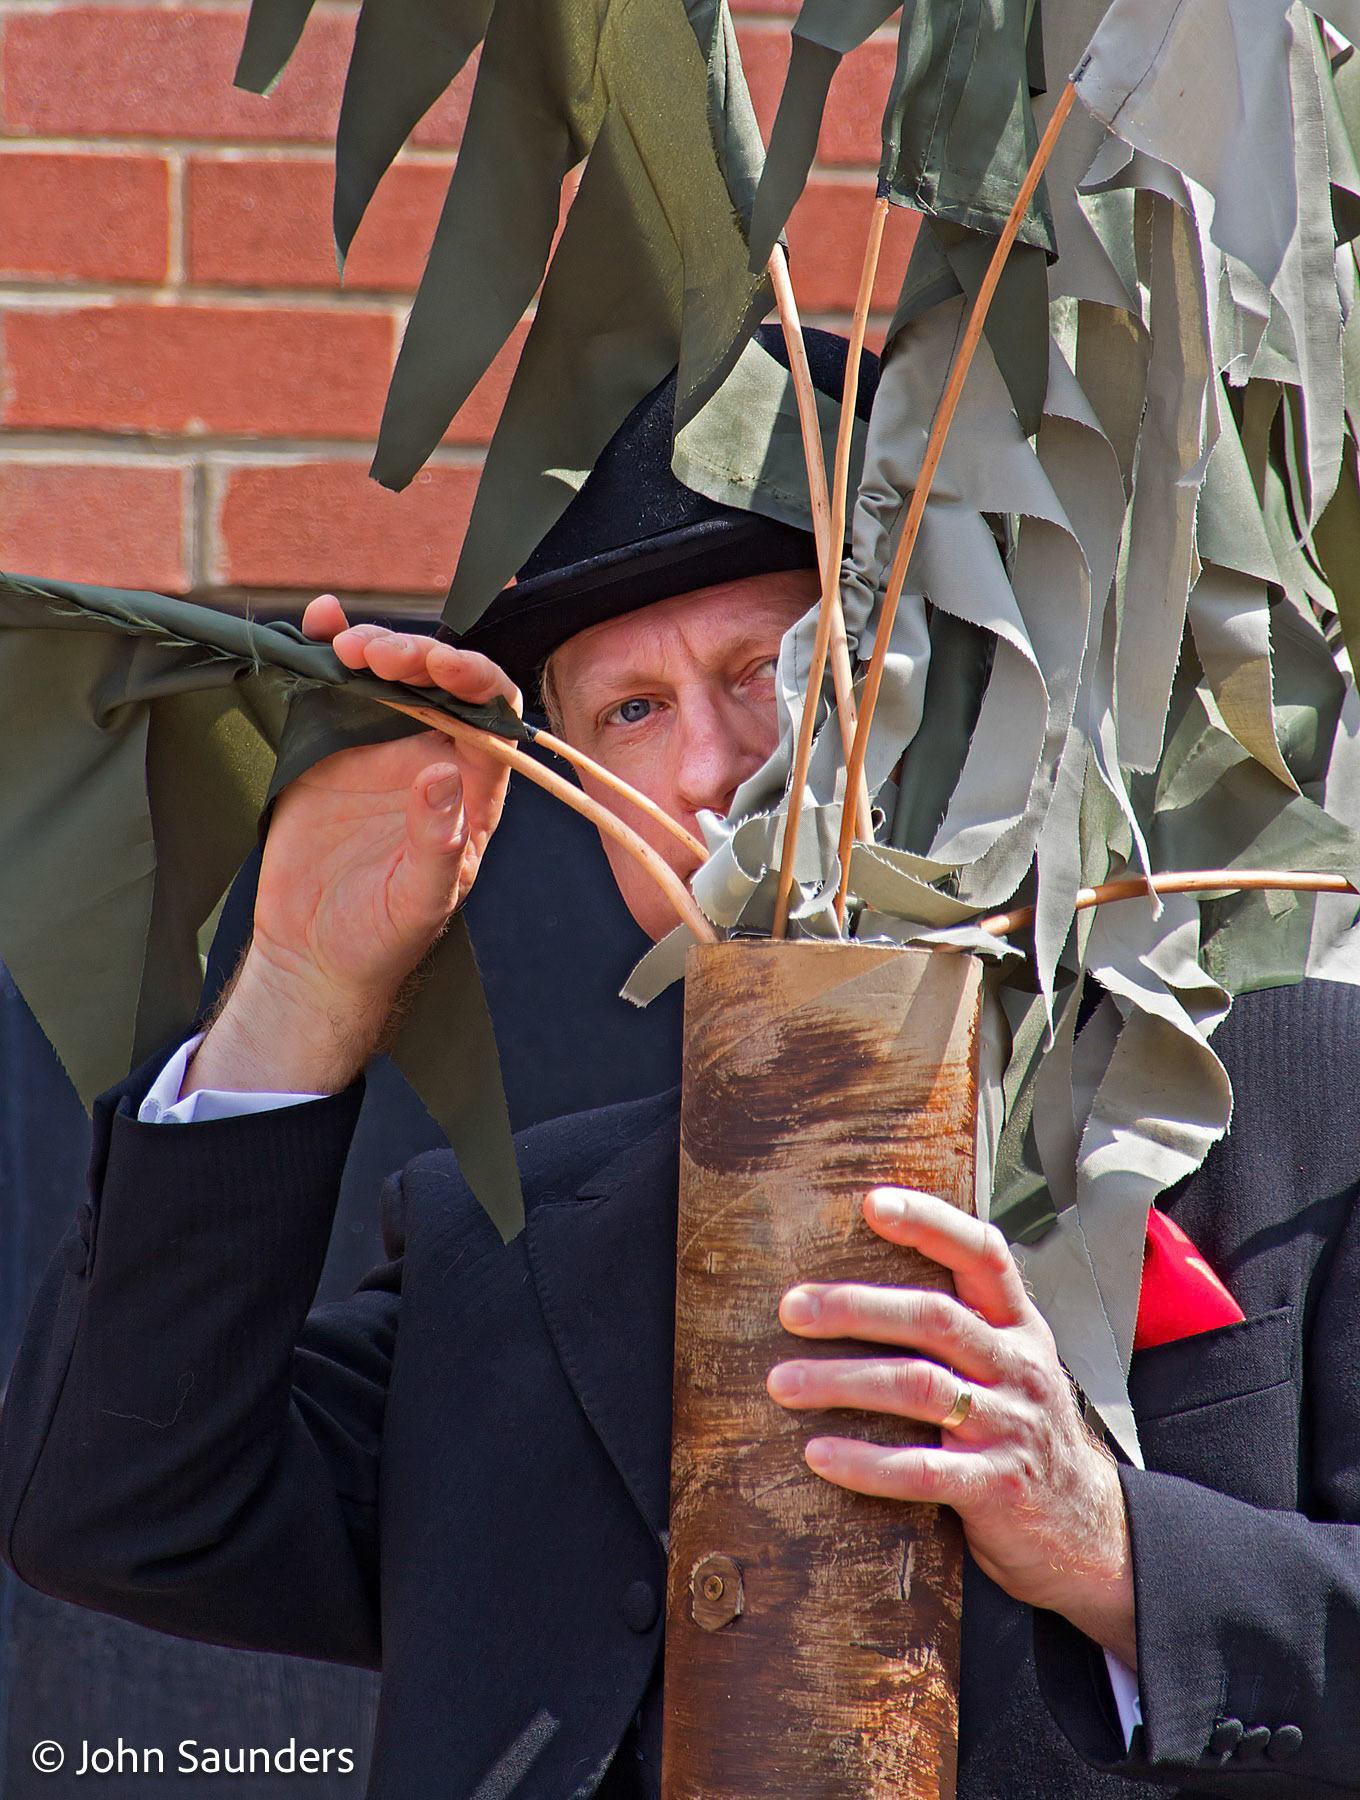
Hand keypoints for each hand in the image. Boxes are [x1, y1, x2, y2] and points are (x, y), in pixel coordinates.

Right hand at [187, 596, 520, 1095]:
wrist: (317, 956)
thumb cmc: (384, 937)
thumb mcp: (420, 899)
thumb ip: (437, 840)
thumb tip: (445, 773)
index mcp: (474, 790)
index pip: (492, 715)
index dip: (474, 680)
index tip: (441, 666)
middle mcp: (433, 757)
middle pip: (440, 682)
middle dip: (417, 654)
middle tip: (382, 655)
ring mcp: (380, 748)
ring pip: (390, 675)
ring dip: (374, 645)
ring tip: (348, 644)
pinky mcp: (330, 747)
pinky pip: (335, 686)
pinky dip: (328, 647)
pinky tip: (319, 621)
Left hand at [766, 1187, 1136, 1667]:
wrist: (1089, 1531)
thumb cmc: (1021, 1434)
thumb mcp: (1007, 1366)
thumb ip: (956, 1328)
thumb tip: (851, 1288)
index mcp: (1018, 1327)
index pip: (982, 1254)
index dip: (931, 1223)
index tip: (873, 1203)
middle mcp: (1019, 1367)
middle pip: (934, 1318)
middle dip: (855, 1308)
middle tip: (790, 1309)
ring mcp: (1011, 1427)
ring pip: (919, 1387)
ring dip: (842, 1381)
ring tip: (783, 1383)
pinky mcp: (997, 1488)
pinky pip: (923, 1469)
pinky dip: (865, 1462)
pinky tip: (818, 1454)